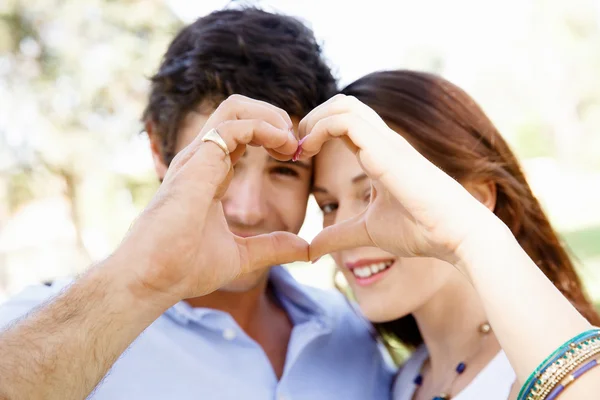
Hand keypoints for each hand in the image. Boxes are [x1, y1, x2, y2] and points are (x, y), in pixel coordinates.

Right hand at [117, 95, 308, 301]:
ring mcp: (197, 158)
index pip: (241, 136)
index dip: (272, 139)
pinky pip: (234, 126)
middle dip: (273, 118)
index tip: (295, 158)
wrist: (153, 279)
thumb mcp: (241, 255)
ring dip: (271, 117)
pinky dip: (264, 128)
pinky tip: (283, 146)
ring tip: (291, 141)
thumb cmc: (184, 267)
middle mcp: (202, 160)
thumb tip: (304, 249)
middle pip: (238, 112)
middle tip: (296, 145)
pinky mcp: (198, 163)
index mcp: (210, 174)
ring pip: (234, 108)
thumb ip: (272, 247)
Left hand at [298, 94, 499, 264]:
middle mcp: (383, 141)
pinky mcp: (386, 149)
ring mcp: (386, 141)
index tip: (298, 156)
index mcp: (380, 154)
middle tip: (295, 148)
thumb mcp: (367, 232)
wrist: (457, 235)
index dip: (316, 132)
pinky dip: (319, 128)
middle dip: (312, 118)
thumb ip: (338, 236)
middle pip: (342, 104)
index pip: (343, 124)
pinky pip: (345, 121)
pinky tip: (308, 151)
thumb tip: (310, 250)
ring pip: (343, 104)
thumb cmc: (422, 231)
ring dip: (313, 119)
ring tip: (300, 147)